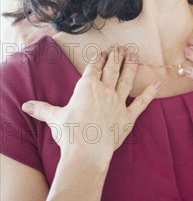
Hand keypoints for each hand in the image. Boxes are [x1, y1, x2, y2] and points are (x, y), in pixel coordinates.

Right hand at [22, 46, 159, 166]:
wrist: (87, 152)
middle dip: (116, 58)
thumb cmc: (70, 134)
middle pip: (112, 70)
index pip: (94, 68)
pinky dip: (150, 93)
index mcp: (86, 87)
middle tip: (121, 48)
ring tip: (134, 55)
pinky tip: (158, 83)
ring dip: (131, 66)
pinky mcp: (128, 117)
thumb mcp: (54, 118)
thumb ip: (42, 109)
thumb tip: (26, 106)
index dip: (98, 59)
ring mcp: (118, 103)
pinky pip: (142, 102)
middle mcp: (104, 91)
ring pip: (127, 80)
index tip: (103, 52)